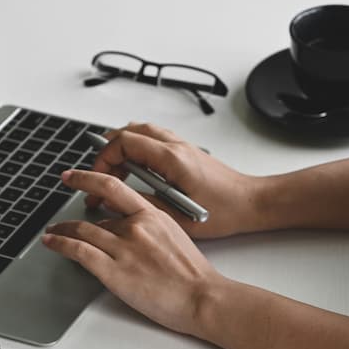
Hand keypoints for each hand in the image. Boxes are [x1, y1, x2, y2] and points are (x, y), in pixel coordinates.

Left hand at [43, 169, 227, 335]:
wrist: (201, 297)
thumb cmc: (193, 274)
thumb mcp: (175, 236)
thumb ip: (150, 226)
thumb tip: (129, 226)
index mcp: (153, 215)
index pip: (113, 187)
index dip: (87, 179)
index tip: (74, 177)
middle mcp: (136, 227)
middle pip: (94, 215)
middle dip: (70, 216)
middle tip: (58, 218)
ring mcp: (124, 248)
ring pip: (82, 231)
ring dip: (61, 231)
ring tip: (52, 233)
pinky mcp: (114, 271)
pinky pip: (79, 251)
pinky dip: (60, 244)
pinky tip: (52, 243)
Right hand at [87, 123, 266, 238]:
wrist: (252, 203)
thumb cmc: (225, 211)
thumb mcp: (178, 218)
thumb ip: (145, 206)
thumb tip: (118, 202)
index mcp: (172, 160)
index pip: (124, 143)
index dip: (103, 158)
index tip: (96, 178)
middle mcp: (177, 147)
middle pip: (130, 132)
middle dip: (108, 152)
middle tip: (99, 174)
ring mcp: (183, 146)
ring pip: (142, 131)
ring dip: (122, 146)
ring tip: (112, 171)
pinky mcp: (187, 152)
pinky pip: (154, 138)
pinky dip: (138, 147)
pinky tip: (136, 169)